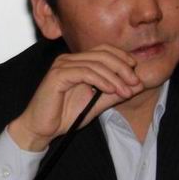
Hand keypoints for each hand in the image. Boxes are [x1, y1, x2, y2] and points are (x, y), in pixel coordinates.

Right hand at [6, 46, 144, 152]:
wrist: (41, 128)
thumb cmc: (65, 115)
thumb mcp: (96, 103)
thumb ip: (114, 93)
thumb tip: (137, 85)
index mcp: (77, 62)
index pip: (104, 50)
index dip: (122, 58)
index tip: (136, 72)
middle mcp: (68, 59)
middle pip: (102, 54)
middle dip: (122, 67)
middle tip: (135, 82)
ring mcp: (62, 65)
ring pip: (95, 63)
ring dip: (115, 77)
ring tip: (126, 91)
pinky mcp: (57, 75)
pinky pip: (85, 72)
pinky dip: (101, 80)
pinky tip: (111, 90)